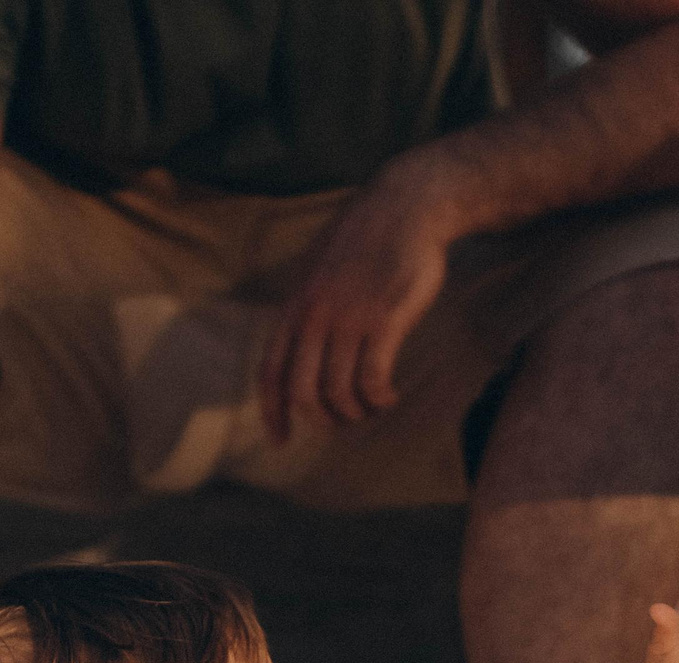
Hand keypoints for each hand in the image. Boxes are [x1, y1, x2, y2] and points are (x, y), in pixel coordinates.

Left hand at [259, 171, 456, 442]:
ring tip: (374, 405)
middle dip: (324, 419)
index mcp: (295, 305)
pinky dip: (380, 399)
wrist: (407, 204)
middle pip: (304, 393)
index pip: (271, 373)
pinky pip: (373, 381)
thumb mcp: (319, 267)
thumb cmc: (367, 237)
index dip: (273, 413)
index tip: (280, 440)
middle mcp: (315, 316)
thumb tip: (300, 344)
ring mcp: (348, 319)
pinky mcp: (384, 321)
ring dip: (357, 412)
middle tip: (346, 420)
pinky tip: (390, 396)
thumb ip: (307, 305)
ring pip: (340, 393)